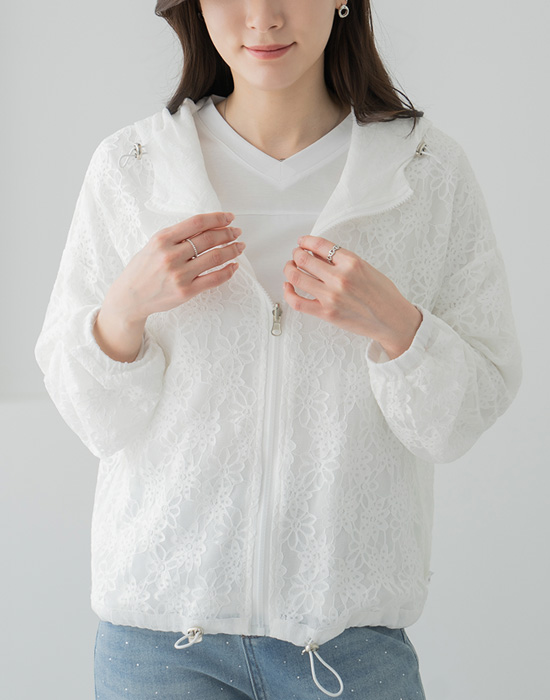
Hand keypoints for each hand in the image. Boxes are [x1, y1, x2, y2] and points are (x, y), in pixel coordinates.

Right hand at [102, 212, 244, 324]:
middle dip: (227, 233)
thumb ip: (176, 237)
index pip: (197, 223)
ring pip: (215, 258)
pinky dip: (228, 271)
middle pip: (208, 239)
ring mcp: (179, 275)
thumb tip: (207, 227)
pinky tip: (234, 266)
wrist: (130, 297)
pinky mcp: (186, 292)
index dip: (217, 218)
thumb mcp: (153, 245)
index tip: (229, 218)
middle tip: (237, 232)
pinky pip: (214, 279)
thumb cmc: (142, 269)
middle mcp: (171, 256)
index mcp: (162, 239)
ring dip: (232, 250)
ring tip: (239, 246)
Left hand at [283, 235, 421, 359]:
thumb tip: (317, 254)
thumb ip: (342, 261)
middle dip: (296, 254)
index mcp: (352, 262)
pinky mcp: (326, 313)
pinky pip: (297, 302)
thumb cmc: (383, 295)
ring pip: (296, 276)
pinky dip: (288, 292)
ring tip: (291, 267)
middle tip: (296, 254)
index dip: (306, 241)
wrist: (392, 320)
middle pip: (304, 259)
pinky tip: (288, 286)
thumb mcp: (367, 268)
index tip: (302, 242)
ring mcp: (331, 296)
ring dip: (289, 268)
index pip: (320, 244)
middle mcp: (340, 277)